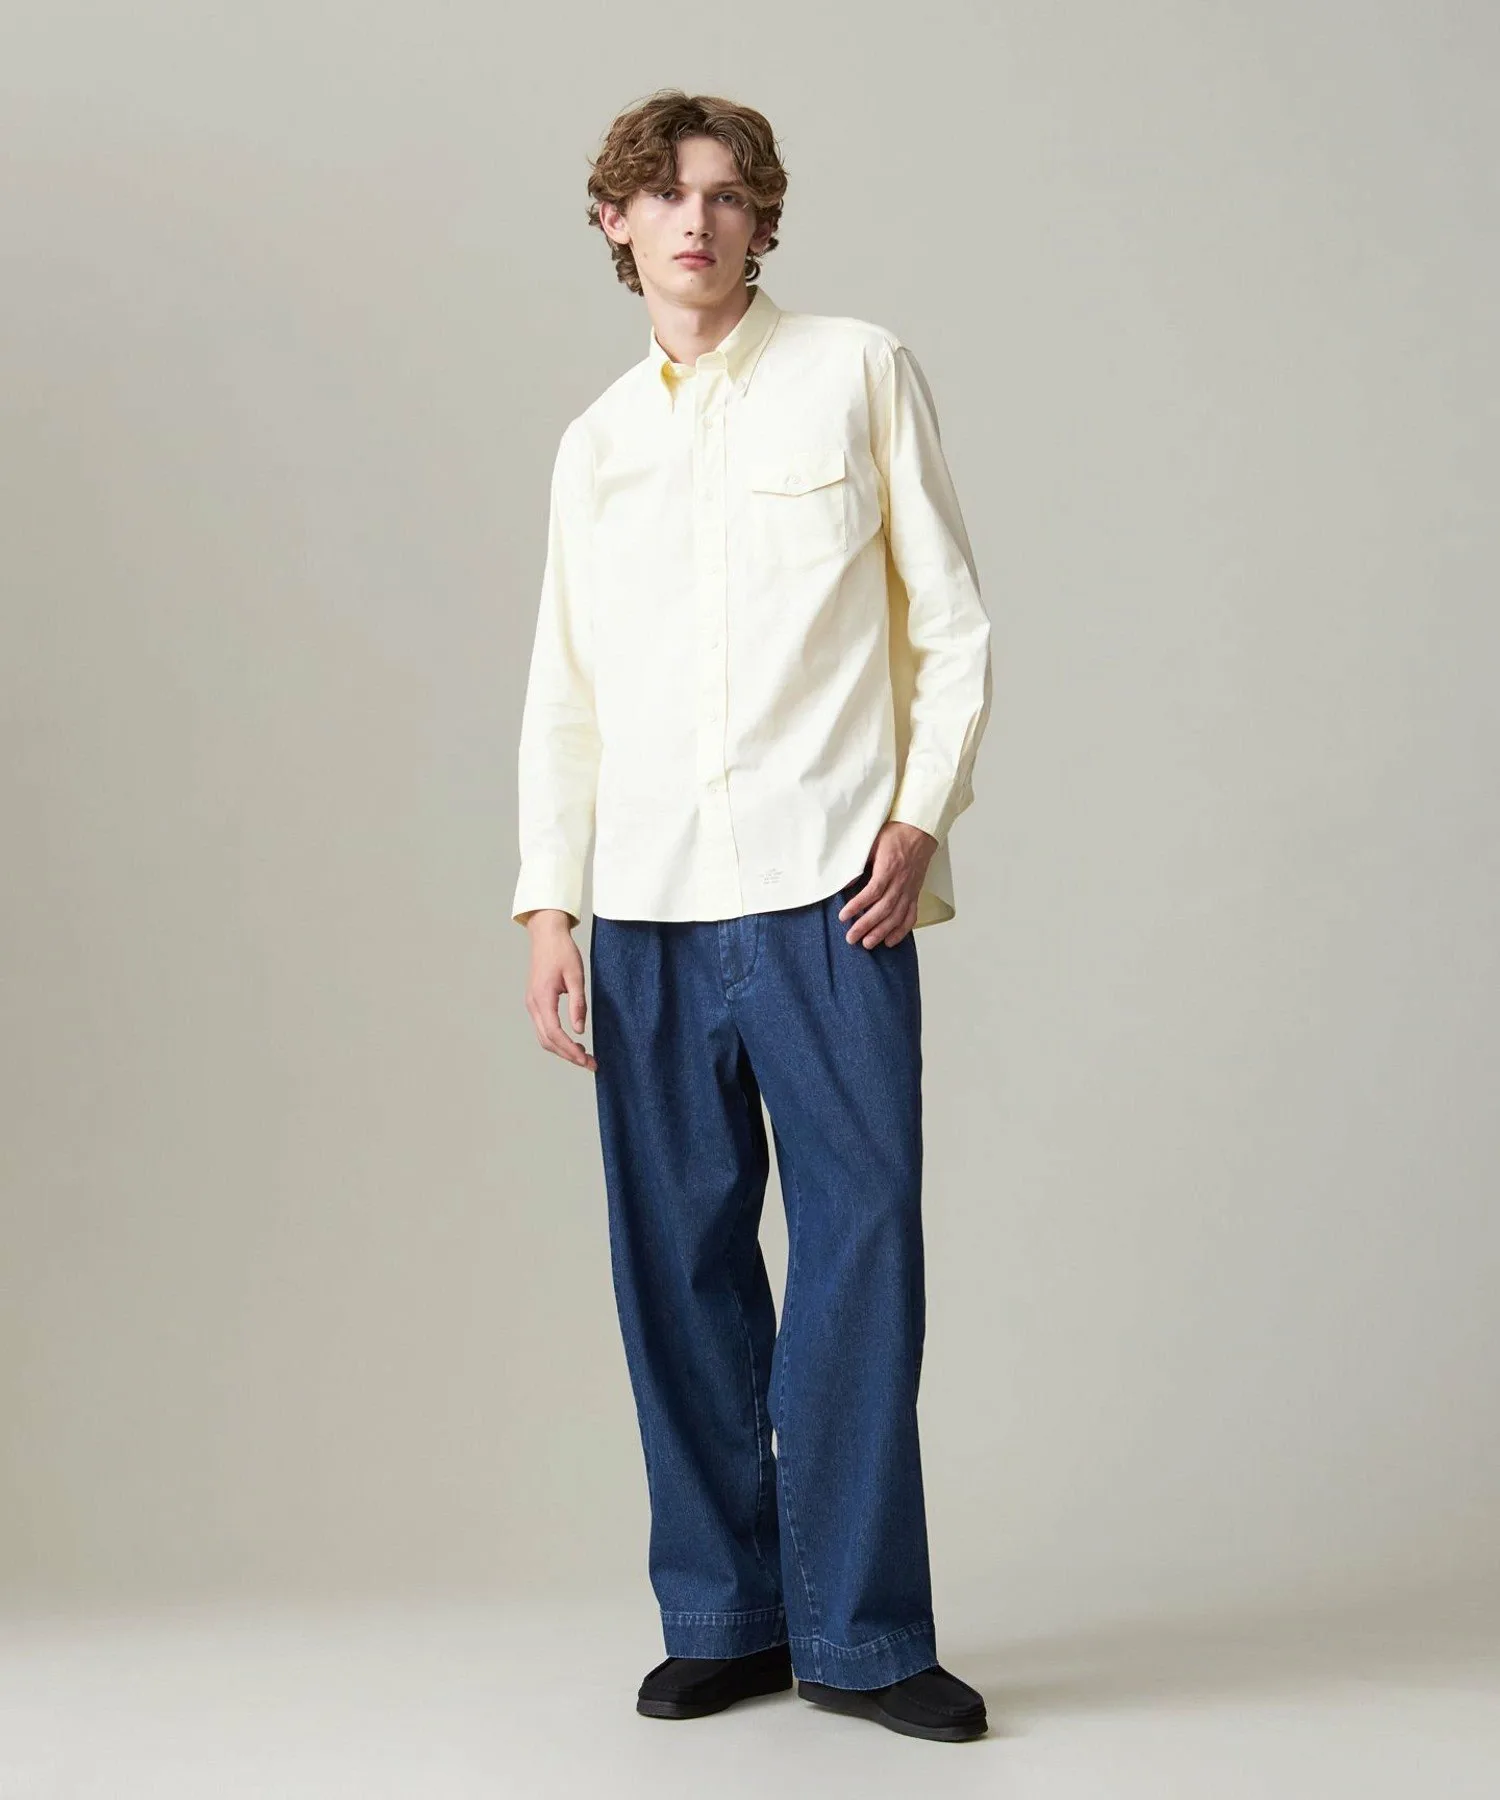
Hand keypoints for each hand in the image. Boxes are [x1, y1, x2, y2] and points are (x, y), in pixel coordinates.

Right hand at [523, 911, 596, 1069]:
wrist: (546, 935)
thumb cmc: (562, 952)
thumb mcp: (576, 976)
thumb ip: (578, 1004)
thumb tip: (579, 1030)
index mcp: (542, 998)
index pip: (555, 1033)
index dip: (570, 1050)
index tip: (585, 1059)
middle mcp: (533, 1004)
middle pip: (547, 1040)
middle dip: (568, 1055)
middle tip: (590, 1064)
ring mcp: (532, 1004)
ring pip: (544, 1037)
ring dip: (562, 1050)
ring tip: (584, 1056)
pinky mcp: (536, 1002)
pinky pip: (544, 1028)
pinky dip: (557, 1040)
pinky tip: (573, 1042)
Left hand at [838, 821, 937, 947]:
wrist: (919, 831)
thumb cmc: (895, 835)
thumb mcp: (872, 843)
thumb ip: (859, 863)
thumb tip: (845, 882)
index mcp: (889, 868)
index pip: (872, 892)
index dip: (857, 906)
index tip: (843, 916)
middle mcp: (901, 882)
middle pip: (883, 909)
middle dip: (866, 926)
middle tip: (851, 937)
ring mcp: (910, 890)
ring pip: (897, 916)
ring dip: (882, 932)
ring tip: (868, 944)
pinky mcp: (915, 894)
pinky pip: (911, 916)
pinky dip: (902, 930)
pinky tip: (891, 941)